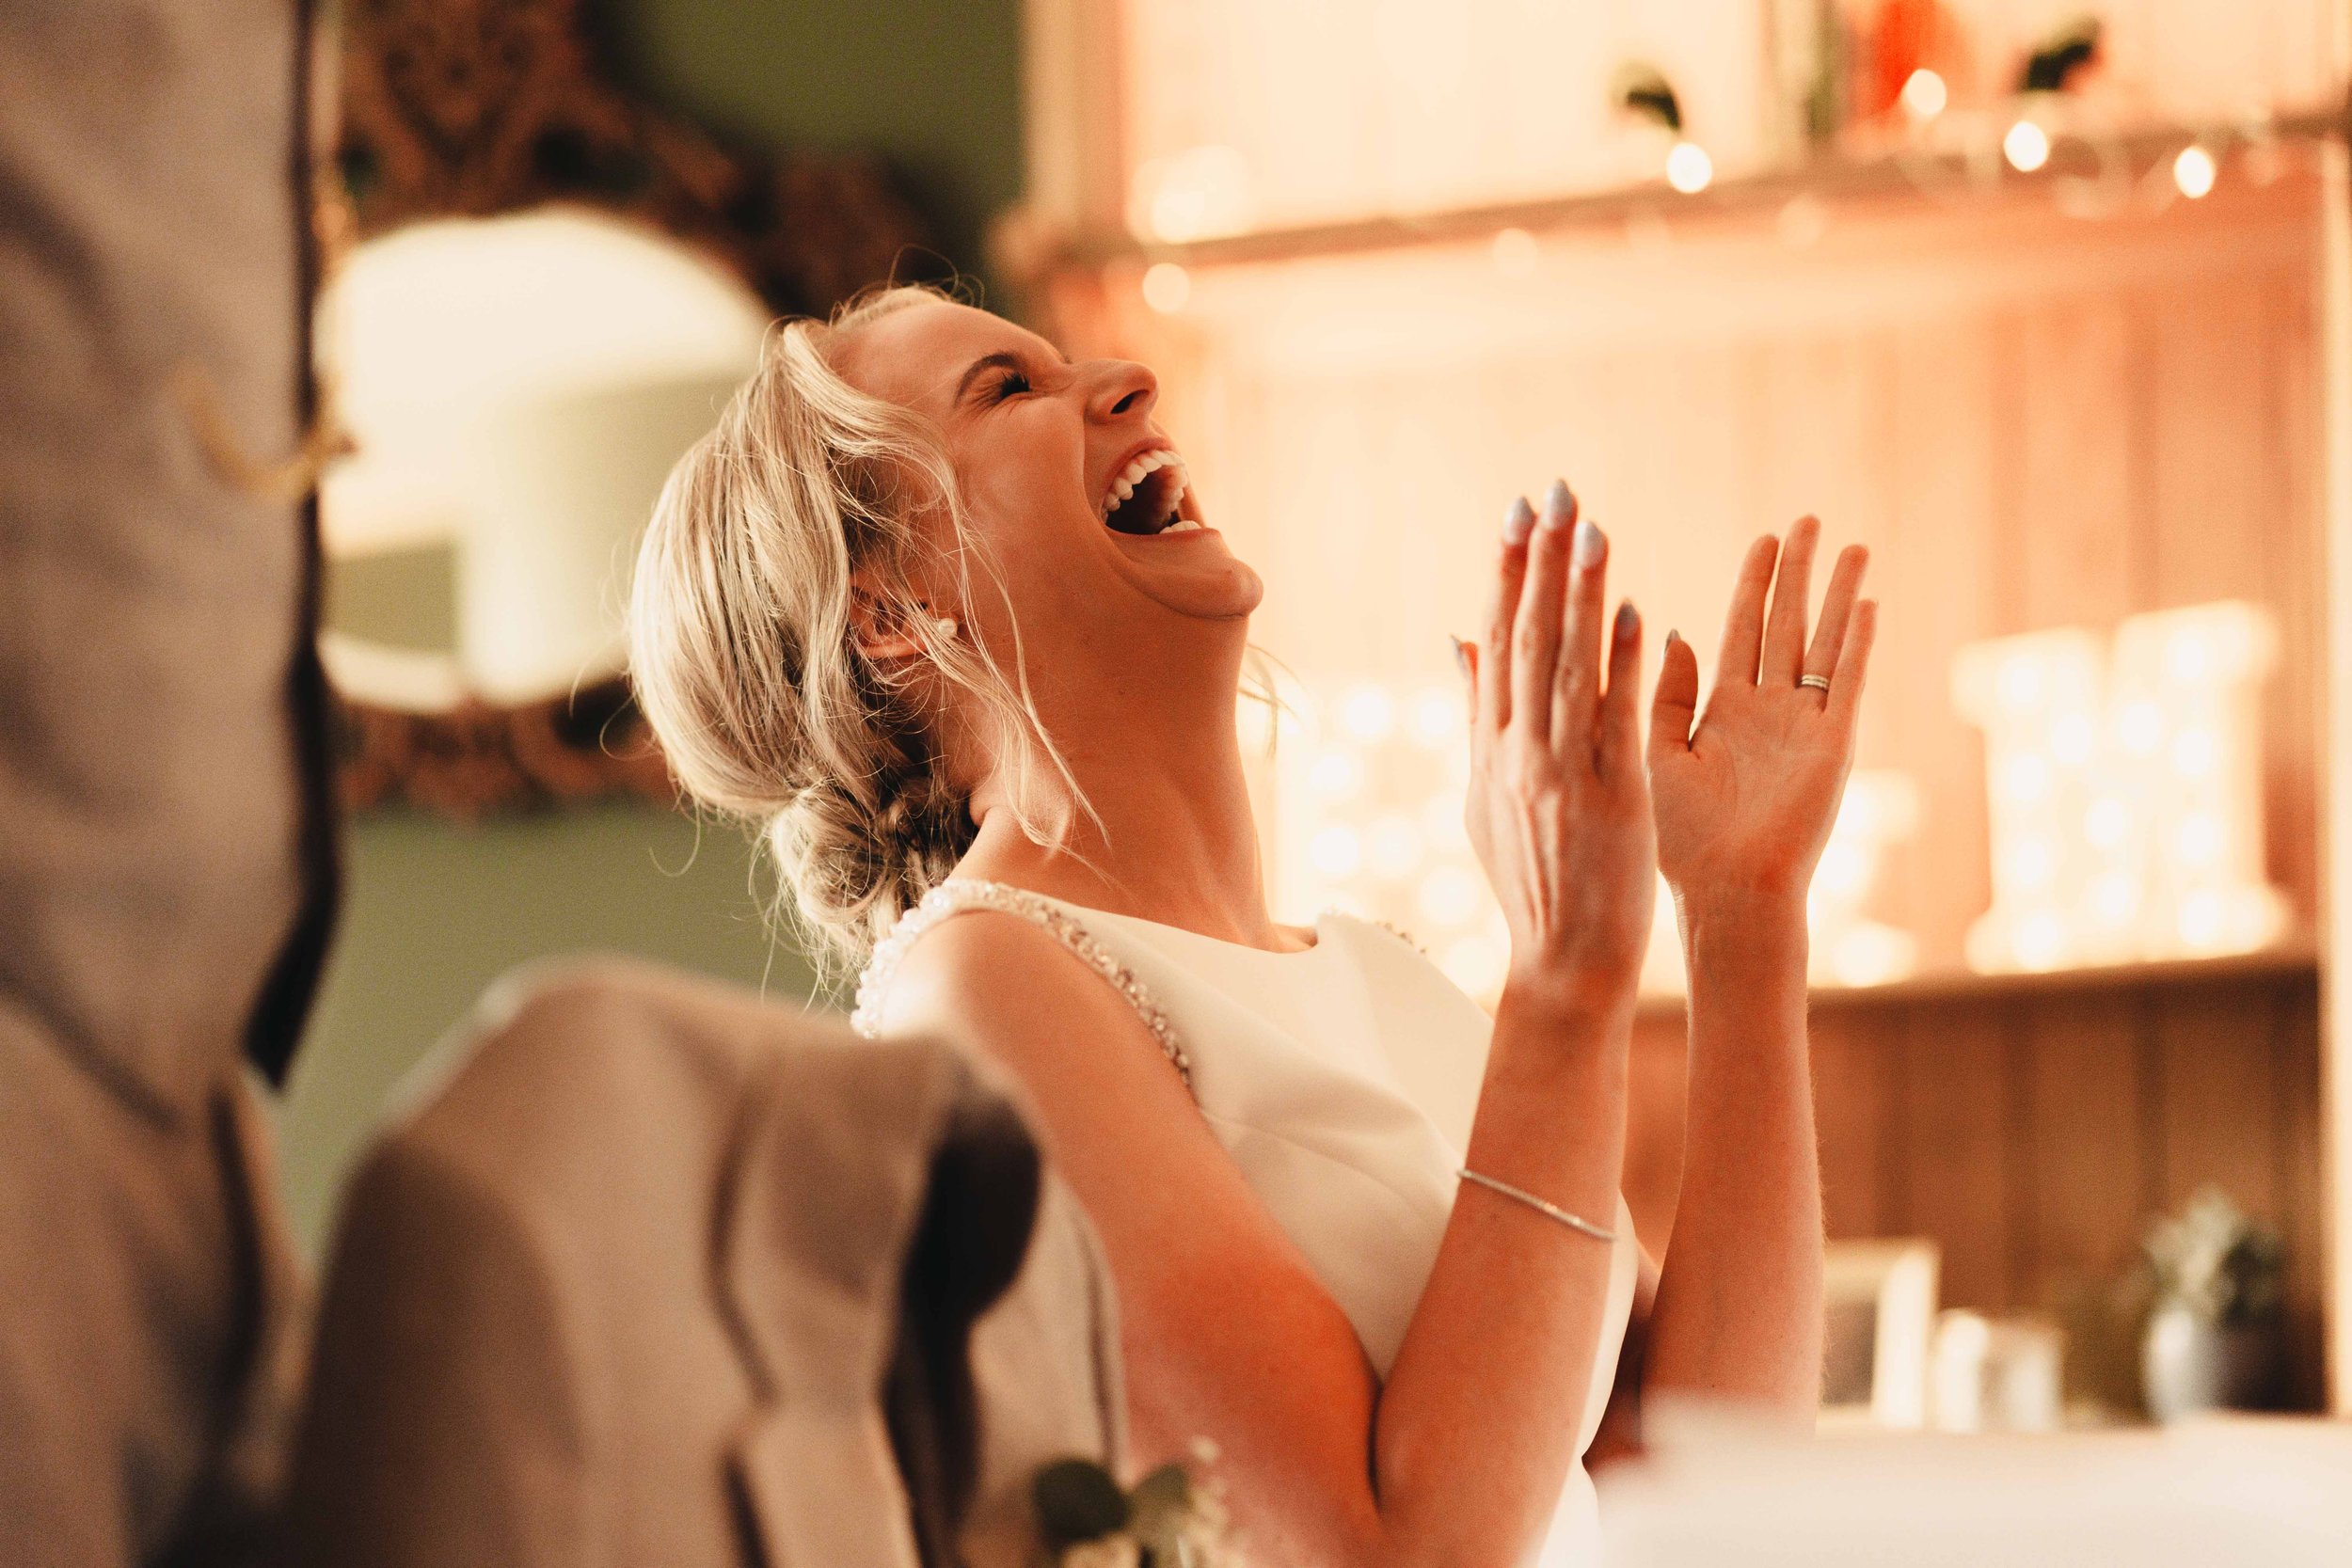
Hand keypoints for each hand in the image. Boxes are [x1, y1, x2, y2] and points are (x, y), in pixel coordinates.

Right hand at [1460, 481, 1655, 1014]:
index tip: (1519, 515)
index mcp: (1490, 748)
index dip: (1507, 575)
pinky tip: (1631, 611)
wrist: (1563, 962)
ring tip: (1593, 528)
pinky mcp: (1612, 797)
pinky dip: (1619, 664)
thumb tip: (1456, 639)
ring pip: (1566, 667)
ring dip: (1579, 593)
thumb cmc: (1533, 881)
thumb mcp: (1484, 796)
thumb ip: (1476, 715)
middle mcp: (1518, 753)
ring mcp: (1562, 774)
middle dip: (1540, 562)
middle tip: (1553, 493)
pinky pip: (1614, 720)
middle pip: (1525, 640)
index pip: (1494, 643)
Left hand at [1647, 517, 1876, 911]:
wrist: (1725, 891)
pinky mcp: (1832, 746)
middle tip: (1808, 521)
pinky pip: (1846, 683)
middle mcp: (1768, 711)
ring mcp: (1804, 726)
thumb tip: (1671, 631)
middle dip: (1797, 573)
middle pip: (1786, 624)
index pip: (1742, 630)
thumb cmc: (1683, 840)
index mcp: (1724, 712)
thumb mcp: (1658, 755)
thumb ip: (1666, 694)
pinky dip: (1855, 643)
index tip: (1764, 540)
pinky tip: (1866, 604)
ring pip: (1822, 643)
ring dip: (1836, 595)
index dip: (1754, 584)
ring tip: (1851, 546)